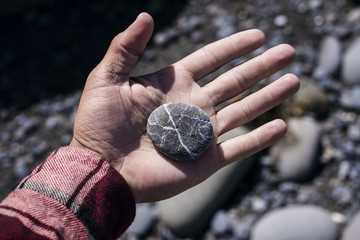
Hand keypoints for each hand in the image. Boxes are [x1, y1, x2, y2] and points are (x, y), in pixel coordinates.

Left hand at [70, 12, 298, 201]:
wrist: (100, 169)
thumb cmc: (98, 125)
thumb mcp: (107, 78)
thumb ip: (126, 47)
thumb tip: (146, 16)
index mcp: (173, 84)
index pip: (212, 59)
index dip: (235, 47)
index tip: (258, 35)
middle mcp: (192, 106)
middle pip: (236, 81)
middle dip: (262, 66)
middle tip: (288, 52)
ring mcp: (201, 133)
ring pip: (244, 109)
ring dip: (270, 96)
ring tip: (294, 80)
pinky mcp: (206, 160)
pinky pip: (239, 147)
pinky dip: (260, 138)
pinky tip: (281, 126)